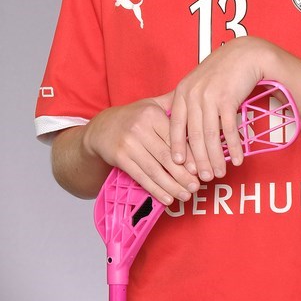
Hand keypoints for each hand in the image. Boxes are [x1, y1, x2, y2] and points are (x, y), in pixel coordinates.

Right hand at [82, 94, 199, 204]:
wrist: (101, 128)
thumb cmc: (133, 117)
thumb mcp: (151, 104)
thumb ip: (172, 103)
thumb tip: (197, 102)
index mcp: (152, 114)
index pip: (174, 137)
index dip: (188, 155)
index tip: (199, 169)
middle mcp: (140, 128)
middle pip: (166, 156)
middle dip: (183, 175)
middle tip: (196, 187)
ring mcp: (128, 144)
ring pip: (154, 169)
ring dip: (172, 186)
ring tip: (186, 195)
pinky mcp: (120, 158)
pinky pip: (141, 177)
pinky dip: (155, 190)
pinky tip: (167, 199)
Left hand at [168, 37, 268, 181]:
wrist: (246, 54)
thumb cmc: (222, 70)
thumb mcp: (198, 82)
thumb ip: (189, 101)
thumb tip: (183, 128)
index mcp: (182, 91)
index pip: (175, 126)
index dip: (177, 148)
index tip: (178, 167)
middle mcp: (193, 94)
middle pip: (193, 135)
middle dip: (198, 160)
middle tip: (202, 178)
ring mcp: (210, 96)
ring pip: (210, 136)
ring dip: (216, 158)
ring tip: (219, 173)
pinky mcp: (228, 99)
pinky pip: (229, 130)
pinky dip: (234, 147)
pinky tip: (238, 159)